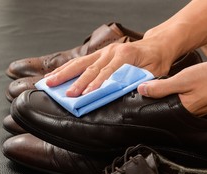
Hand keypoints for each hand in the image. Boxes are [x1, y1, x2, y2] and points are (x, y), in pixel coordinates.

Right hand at [45, 38, 174, 96]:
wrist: (157, 45)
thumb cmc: (156, 60)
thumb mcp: (154, 72)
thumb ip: (141, 81)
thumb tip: (129, 92)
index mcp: (125, 55)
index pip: (107, 72)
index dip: (95, 84)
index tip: (84, 95)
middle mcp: (111, 51)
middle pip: (90, 67)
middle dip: (76, 81)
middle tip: (66, 93)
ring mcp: (103, 52)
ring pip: (80, 63)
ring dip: (64, 73)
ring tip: (50, 82)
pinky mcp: (99, 54)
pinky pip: (79, 61)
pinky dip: (66, 68)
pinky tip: (54, 74)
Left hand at [137, 61, 206, 115]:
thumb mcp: (184, 79)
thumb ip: (162, 87)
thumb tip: (141, 90)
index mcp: (177, 111)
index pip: (154, 108)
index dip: (146, 98)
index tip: (140, 90)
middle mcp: (182, 117)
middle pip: (161, 108)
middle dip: (155, 98)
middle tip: (154, 86)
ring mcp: (189, 114)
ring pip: (170, 105)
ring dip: (165, 96)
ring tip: (164, 86)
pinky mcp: (195, 110)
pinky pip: (179, 104)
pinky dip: (176, 96)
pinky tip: (177, 88)